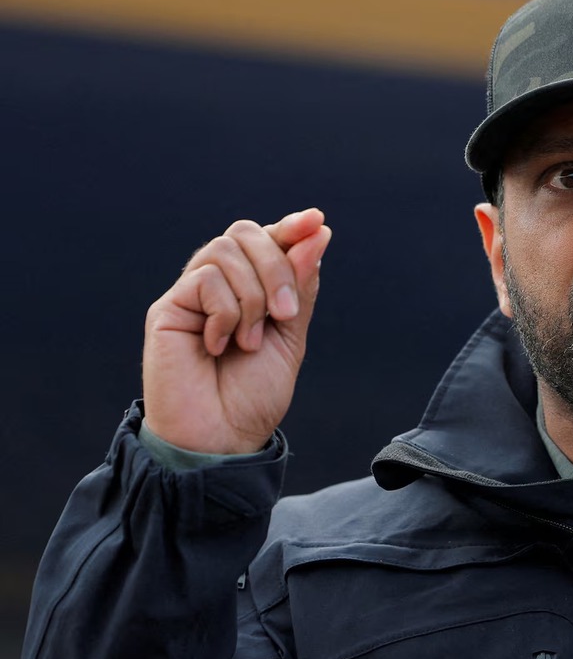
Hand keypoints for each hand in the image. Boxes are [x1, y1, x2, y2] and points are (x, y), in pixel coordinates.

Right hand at [142, 209, 331, 453]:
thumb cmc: (253, 394)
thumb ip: (301, 286)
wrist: (223, 437)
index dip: (292, 227)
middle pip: (246, 233)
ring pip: (226, 250)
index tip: (317, 221)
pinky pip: (205, 279)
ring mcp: (192, 294)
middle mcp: (220, 284)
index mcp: (252, 287)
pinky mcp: (168, 308)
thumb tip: (317, 232)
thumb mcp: (291, 335)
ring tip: (250, 341)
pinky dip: (227, 313)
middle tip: (286, 314)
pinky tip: (219, 346)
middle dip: (277, 266)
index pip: (268, 239)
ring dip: (253, 296)